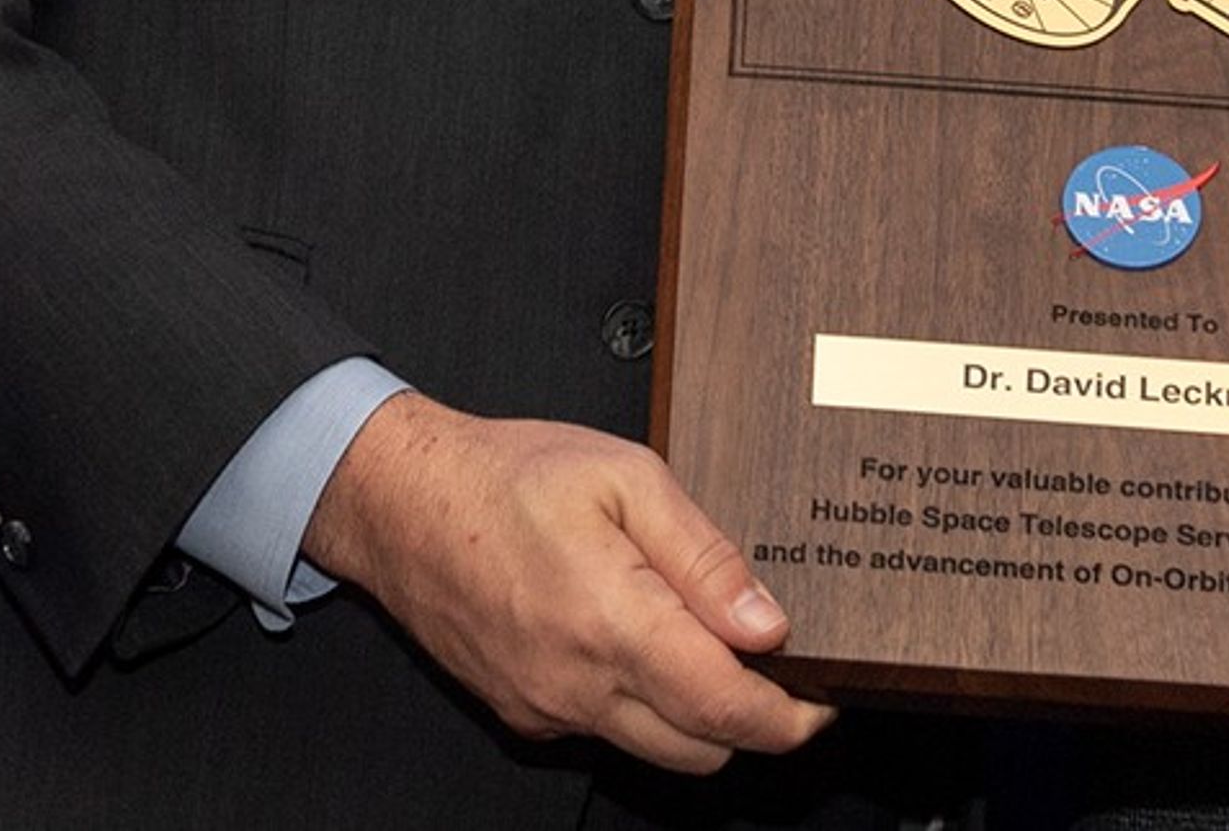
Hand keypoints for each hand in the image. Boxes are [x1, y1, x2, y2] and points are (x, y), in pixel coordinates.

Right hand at [300, 393, 833, 772]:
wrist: (404, 503)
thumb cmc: (507, 478)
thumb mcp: (627, 479)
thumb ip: (705, 556)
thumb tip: (768, 622)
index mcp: (614, 624)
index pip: (728, 710)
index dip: (792, 715)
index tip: (824, 695)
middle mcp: (579, 687)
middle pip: (702, 750)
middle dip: (753, 720)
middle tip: (778, 663)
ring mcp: (549, 709)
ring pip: (656, 750)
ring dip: (698, 718)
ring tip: (710, 645)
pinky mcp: (525, 714)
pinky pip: (606, 732)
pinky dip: (642, 706)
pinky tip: (644, 644)